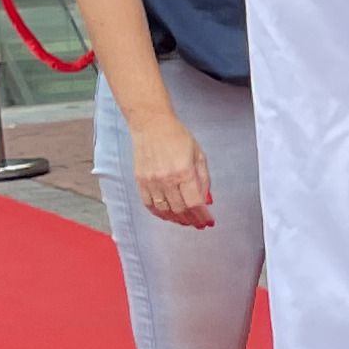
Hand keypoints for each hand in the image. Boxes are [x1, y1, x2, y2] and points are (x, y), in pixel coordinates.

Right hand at [129, 112, 216, 228]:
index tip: (208, 221)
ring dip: (176, 219)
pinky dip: (159, 213)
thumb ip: (203, 179)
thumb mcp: (199, 155)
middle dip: (191, 219)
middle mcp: (166, 179)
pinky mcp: (140, 181)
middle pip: (180, 209)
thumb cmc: (177, 137)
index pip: (195, 203)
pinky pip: (149, 204)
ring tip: (185, 221)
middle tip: (197, 223)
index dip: (202, 216)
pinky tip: (167, 215)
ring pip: (164, 210)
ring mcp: (151, 181)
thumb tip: (206, 200)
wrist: (151, 125)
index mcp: (184, 172)